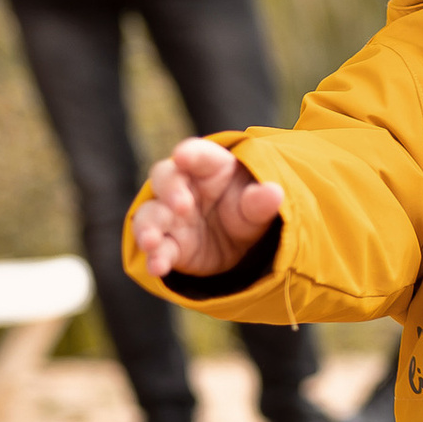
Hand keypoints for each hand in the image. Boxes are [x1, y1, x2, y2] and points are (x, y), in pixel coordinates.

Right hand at [131, 135, 286, 282]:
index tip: (183, 156)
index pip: (198, 154)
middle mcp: (182, 187)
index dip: (190, 154)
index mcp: (209, 167)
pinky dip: (154, 258)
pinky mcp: (169, 245)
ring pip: (150, 214)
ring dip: (148, 227)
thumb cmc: (247, 209)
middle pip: (165, 178)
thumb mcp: (259, 205)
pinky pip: (156, 249)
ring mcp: (170, 217)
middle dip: (170, 190)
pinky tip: (157, 267)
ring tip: (152, 241)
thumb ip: (261, 200)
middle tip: (181, 205)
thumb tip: (273, 193)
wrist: (243, 245)